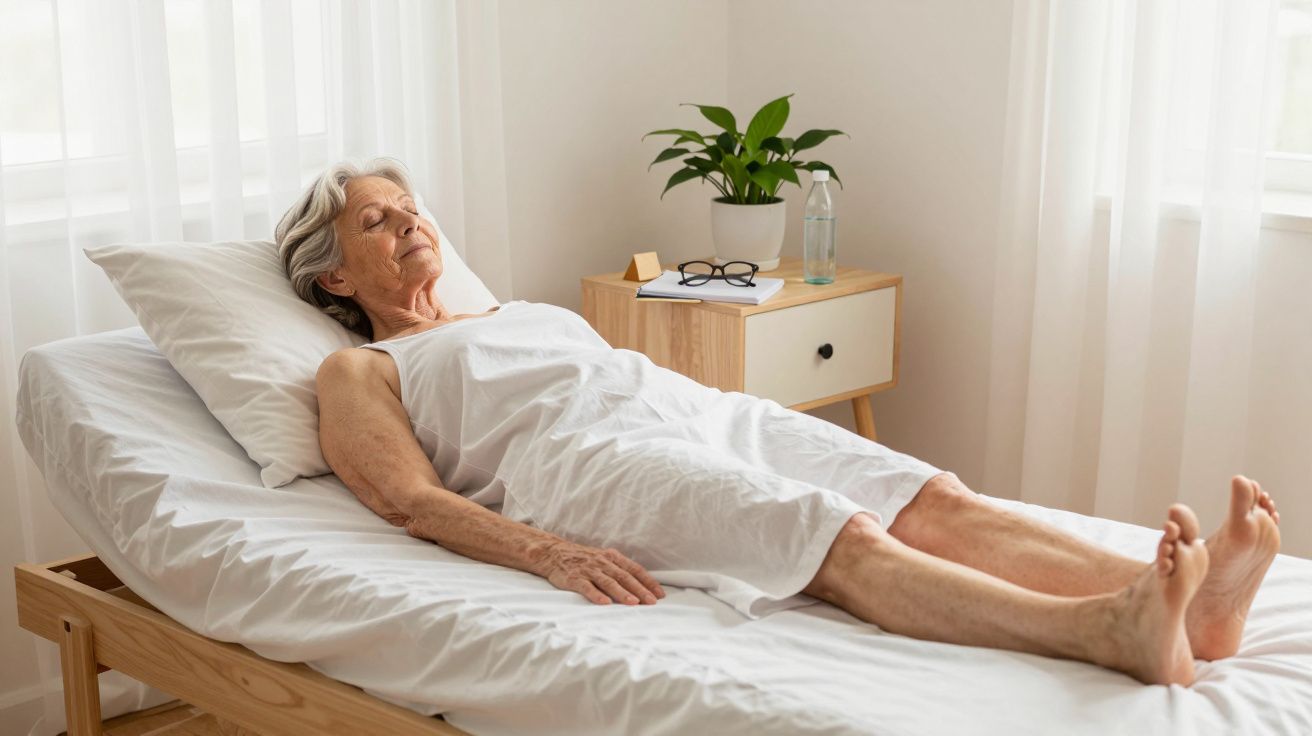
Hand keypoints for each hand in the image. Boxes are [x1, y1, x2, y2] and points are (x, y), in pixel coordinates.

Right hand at [534, 540, 665, 605]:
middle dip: (640, 590)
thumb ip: (619, 570)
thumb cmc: (583, 559)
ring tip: (634, 603)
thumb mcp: (604, 559)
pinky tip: (605, 603)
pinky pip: (587, 587)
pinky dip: (596, 595)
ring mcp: (589, 570)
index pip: (635, 570)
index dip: (648, 582)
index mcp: (612, 557)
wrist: (553, 553)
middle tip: (652, 602)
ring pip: (608, 582)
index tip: (660, 594)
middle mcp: (603, 562)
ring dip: (622, 593)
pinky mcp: (574, 578)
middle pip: (625, 577)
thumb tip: (642, 585)